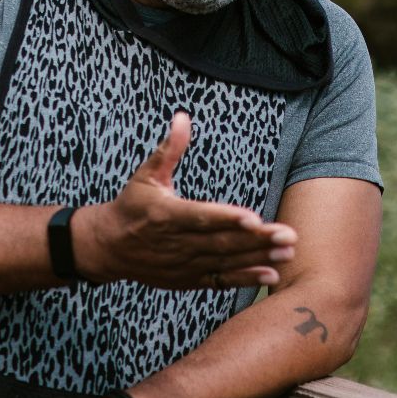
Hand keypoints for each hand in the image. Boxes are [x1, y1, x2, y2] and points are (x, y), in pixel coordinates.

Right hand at [76, 112, 296, 289]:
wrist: (108, 248)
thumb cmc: (131, 206)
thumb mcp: (146, 175)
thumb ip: (169, 149)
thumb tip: (183, 117)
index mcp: (165, 215)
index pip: (200, 217)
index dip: (226, 219)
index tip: (254, 218)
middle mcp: (176, 243)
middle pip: (221, 242)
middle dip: (257, 239)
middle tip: (289, 235)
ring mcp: (184, 264)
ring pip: (226, 261)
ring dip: (259, 257)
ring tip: (288, 251)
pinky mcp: (189, 278)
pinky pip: (221, 280)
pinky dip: (245, 278)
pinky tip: (271, 274)